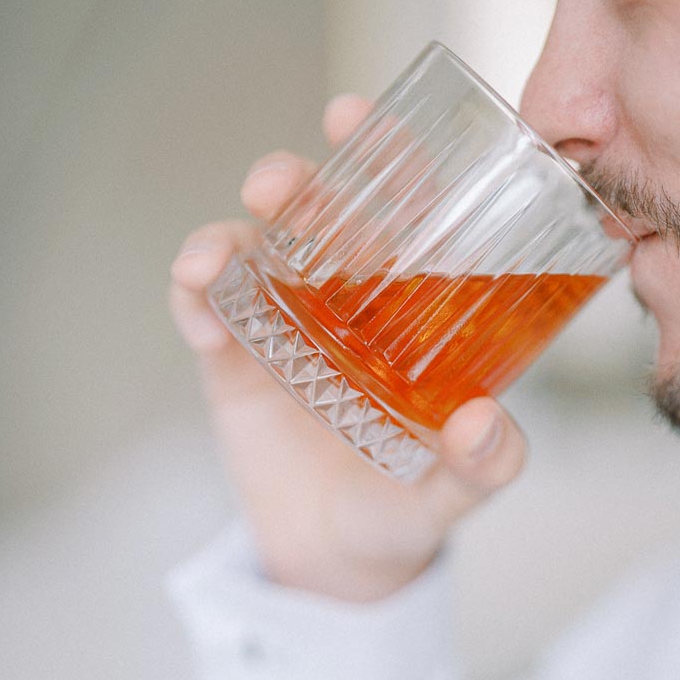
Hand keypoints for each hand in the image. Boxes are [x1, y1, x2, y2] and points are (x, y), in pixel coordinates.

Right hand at [168, 95, 526, 602]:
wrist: (336, 560)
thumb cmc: (406, 507)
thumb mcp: (458, 491)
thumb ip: (484, 464)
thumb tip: (481, 421)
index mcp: (411, 312)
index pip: (407, 218)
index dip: (390, 163)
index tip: (365, 119)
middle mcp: (346, 303)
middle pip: (322, 219)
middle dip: (300, 185)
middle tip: (283, 182)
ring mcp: (285, 327)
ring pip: (254, 251)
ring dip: (235, 231)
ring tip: (225, 247)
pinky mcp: (232, 363)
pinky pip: (203, 313)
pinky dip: (195, 293)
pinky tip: (198, 286)